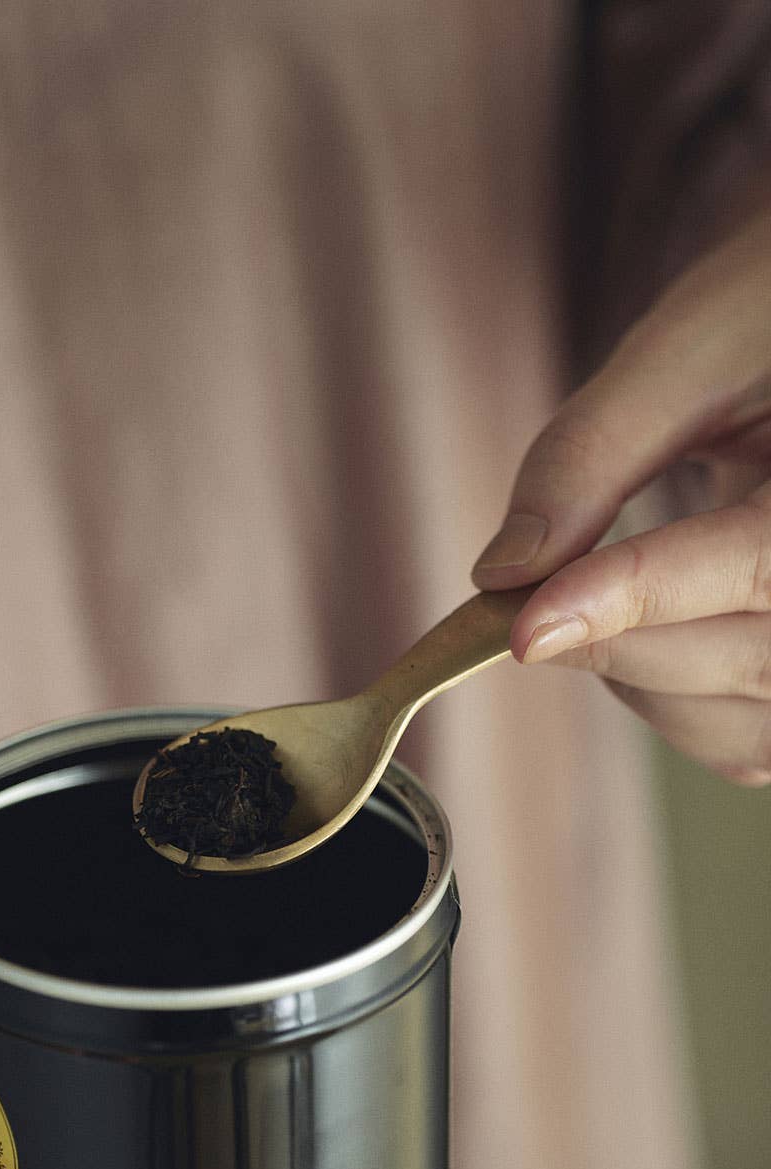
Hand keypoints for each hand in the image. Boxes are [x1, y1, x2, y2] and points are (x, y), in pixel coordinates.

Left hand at [473, 208, 770, 786]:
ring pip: (741, 730)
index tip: (521, 626)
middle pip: (747, 660)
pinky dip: (673, 704)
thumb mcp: (697, 342)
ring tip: (601, 593)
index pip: (755, 568)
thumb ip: (596, 449)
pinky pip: (746, 744)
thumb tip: (504, 571)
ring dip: (638, 679)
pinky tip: (645, 630)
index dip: (634, 599)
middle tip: (521, 595)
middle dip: (612, 638)